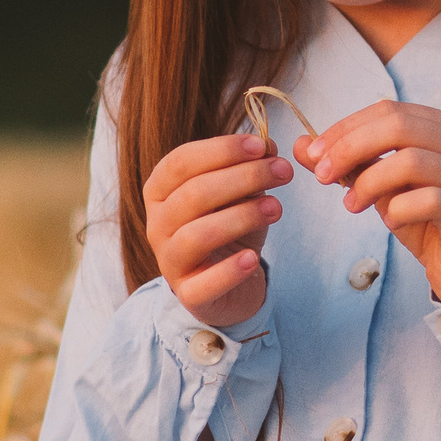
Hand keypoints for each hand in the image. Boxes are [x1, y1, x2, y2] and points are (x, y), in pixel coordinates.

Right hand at [144, 130, 291, 327]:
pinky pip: (204, 283)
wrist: (227, 283)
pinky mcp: (188, 294)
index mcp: (160, 190)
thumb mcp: (239, 194)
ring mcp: (168, 260)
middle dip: (243, 177)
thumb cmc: (229, 228)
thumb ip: (249, 169)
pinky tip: (252, 258)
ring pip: (197, 234)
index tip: (262, 145)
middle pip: (194, 194)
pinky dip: (230, 271)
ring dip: (242, 217)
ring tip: (277, 208)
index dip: (221, 150)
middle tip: (284, 172)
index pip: (182, 161)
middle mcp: (157, 224)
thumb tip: (268, 145)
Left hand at [298, 102, 440, 305]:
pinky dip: (398, 210)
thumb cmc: (426, 221)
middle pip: (399, 126)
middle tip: (322, 176)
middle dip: (351, 148)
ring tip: (351, 205)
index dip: (346, 128)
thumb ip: (349, 164)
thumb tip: (302, 146)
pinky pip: (429, 201)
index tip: (314, 155)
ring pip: (412, 161)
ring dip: (369, 182)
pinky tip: (389, 222)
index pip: (389, 110)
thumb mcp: (382, 188)